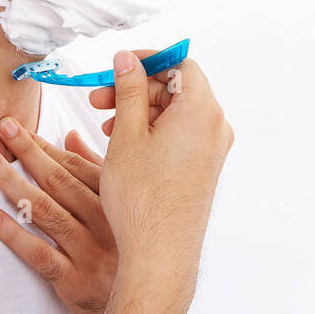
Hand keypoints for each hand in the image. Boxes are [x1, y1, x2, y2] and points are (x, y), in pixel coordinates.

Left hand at [0, 120, 116, 313]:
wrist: (147, 304)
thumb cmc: (127, 248)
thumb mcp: (120, 206)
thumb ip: (94, 170)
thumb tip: (69, 135)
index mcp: (116, 201)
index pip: (76, 167)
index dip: (45, 146)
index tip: (20, 128)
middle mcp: (105, 222)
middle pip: (59, 182)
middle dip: (27, 153)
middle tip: (2, 128)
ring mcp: (89, 252)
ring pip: (46, 212)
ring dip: (13, 184)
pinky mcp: (74, 281)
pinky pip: (40, 255)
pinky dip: (14, 234)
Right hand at [95, 50, 233, 298]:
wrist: (159, 253)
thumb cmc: (141, 198)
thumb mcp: (126, 135)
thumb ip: (128, 90)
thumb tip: (127, 59)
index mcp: (202, 110)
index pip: (179, 64)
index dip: (146, 61)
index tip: (117, 67)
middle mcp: (216, 127)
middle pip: (177, 88)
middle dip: (136, 89)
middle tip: (98, 100)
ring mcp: (213, 149)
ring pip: (176, 113)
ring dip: (141, 111)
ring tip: (106, 127)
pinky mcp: (205, 167)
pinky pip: (181, 135)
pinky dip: (154, 132)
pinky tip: (125, 145)